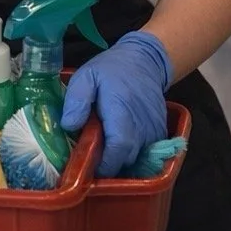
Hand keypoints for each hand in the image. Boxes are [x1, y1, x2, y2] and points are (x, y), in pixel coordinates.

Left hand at [60, 31, 171, 176]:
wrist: (145, 61)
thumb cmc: (112, 70)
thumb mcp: (87, 76)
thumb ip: (77, 100)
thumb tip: (69, 126)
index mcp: (121, 112)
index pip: (118, 149)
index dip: (104, 165)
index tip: (88, 169)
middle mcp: (142, 126)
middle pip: (126, 160)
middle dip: (108, 165)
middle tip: (91, 157)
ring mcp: (155, 131)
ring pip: (137, 160)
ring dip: (120, 161)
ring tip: (104, 150)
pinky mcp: (160, 134)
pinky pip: (147, 154)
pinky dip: (133, 155)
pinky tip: (119, 146)